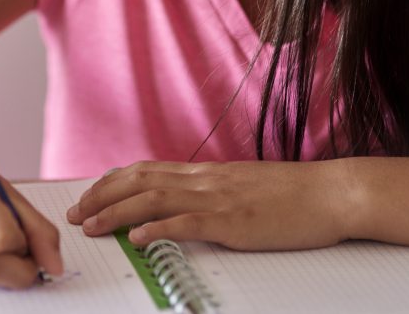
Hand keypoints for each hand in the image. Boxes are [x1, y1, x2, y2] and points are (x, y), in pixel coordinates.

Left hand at [66, 159, 353, 250]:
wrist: (332, 192)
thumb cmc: (292, 194)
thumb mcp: (241, 186)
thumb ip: (210, 191)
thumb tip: (182, 202)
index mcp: (204, 173)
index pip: (144, 170)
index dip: (110, 182)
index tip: (87, 194)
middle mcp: (203, 180)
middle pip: (138, 180)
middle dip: (101, 196)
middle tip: (75, 213)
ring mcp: (217, 199)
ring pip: (153, 198)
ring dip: (116, 212)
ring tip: (91, 226)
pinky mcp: (234, 222)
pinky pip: (188, 222)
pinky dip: (158, 228)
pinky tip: (138, 238)